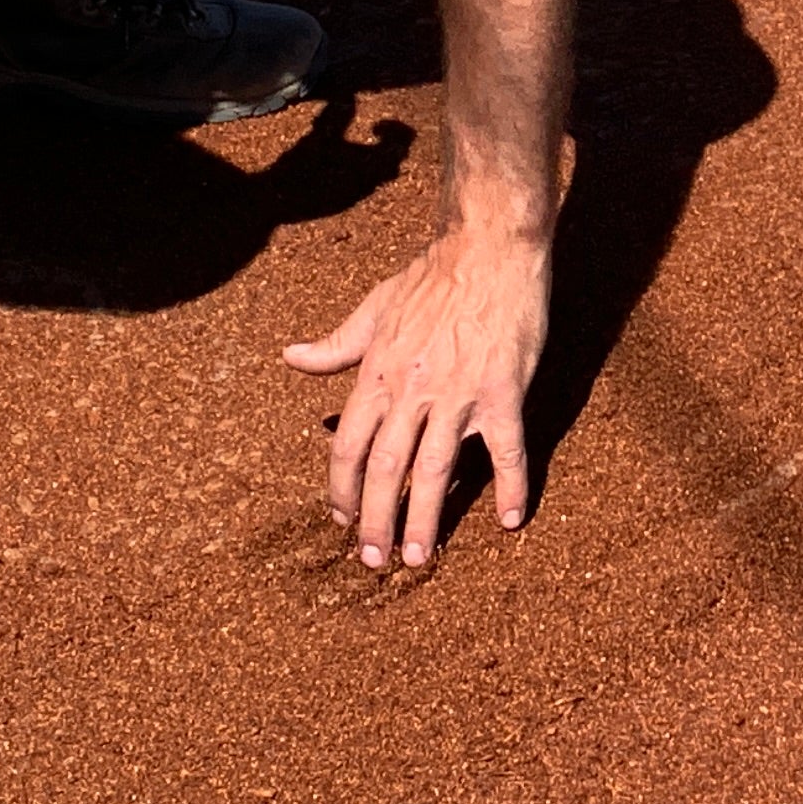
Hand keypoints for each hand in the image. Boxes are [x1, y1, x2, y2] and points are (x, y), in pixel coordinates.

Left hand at [284, 220, 551, 564]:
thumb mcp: (375, 306)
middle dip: (376, 520)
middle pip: (385, 469)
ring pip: (434, 469)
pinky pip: (506, 450)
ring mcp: (458, 393)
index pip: (349, 445)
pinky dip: (510, 487)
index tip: (343, 520)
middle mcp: (412, 389)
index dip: (342, 489)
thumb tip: (291, 358)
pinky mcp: (503, 390)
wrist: (490, 243)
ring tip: (418, 557)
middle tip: (375, 560)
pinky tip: (511, 520)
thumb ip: (337, 344)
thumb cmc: (434, 274)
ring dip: (425, 519)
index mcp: (378, 372)